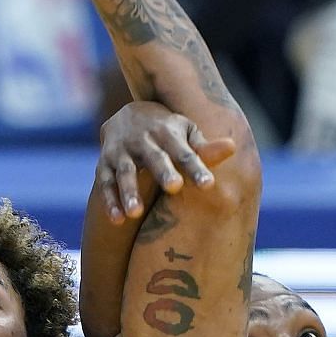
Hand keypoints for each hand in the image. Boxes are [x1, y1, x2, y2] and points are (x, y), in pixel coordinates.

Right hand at [95, 100, 238, 222]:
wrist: (126, 116)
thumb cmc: (166, 132)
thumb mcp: (185, 132)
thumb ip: (204, 146)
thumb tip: (232, 147)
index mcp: (167, 132)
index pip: (185, 152)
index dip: (196, 167)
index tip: (208, 184)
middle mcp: (143, 139)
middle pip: (154, 157)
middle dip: (162, 171)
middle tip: (174, 187)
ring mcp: (121, 151)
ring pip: (125, 172)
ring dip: (129, 191)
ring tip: (136, 213)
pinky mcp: (104, 163)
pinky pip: (105, 183)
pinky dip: (109, 201)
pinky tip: (117, 220)